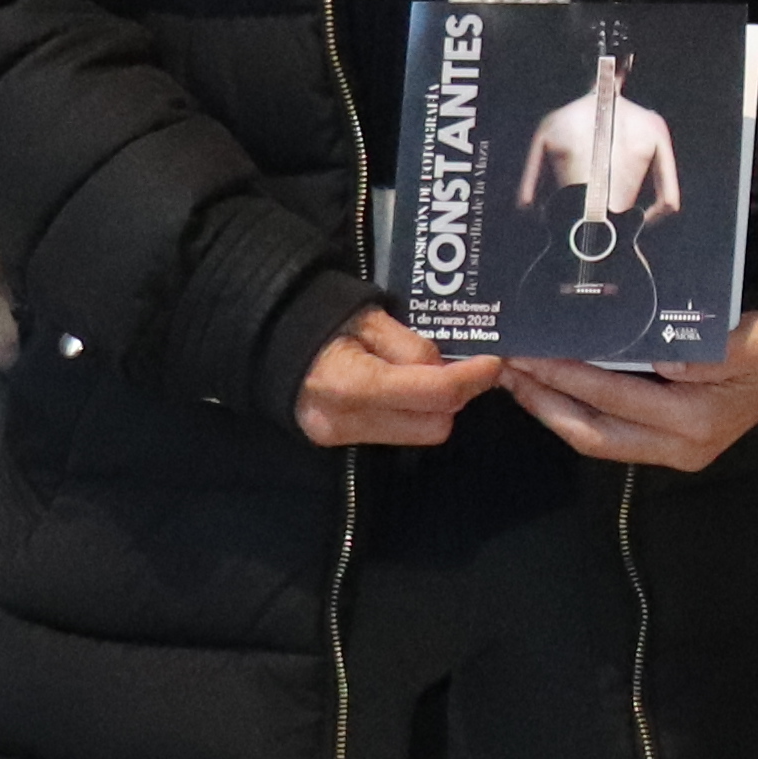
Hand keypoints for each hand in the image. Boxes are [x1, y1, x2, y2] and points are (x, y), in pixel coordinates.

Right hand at [297, 306, 501, 448]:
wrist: (266, 336)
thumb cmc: (321, 316)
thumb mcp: (369, 318)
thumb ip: (411, 347)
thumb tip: (448, 369)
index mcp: (351, 384)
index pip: (433, 394)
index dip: (470, 379)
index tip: (491, 363)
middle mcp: (344, 422)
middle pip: (434, 425)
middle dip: (452, 397)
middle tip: (452, 365)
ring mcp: (340, 438)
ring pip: (419, 434)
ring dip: (432, 406)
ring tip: (421, 373)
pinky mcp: (338, 442)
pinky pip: (397, 432)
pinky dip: (410, 411)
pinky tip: (402, 387)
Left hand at [501, 311, 757, 473]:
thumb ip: (718, 349)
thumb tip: (664, 361)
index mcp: (697, 418)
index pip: (619, 397)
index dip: (571, 376)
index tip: (534, 352)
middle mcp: (679, 445)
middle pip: (594, 428)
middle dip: (545, 397)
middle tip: (507, 365)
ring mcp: (667, 452)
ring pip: (593, 437)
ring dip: (548, 409)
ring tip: (513, 378)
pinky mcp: (659, 447)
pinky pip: (604, 434)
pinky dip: (569, 412)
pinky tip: (544, 388)